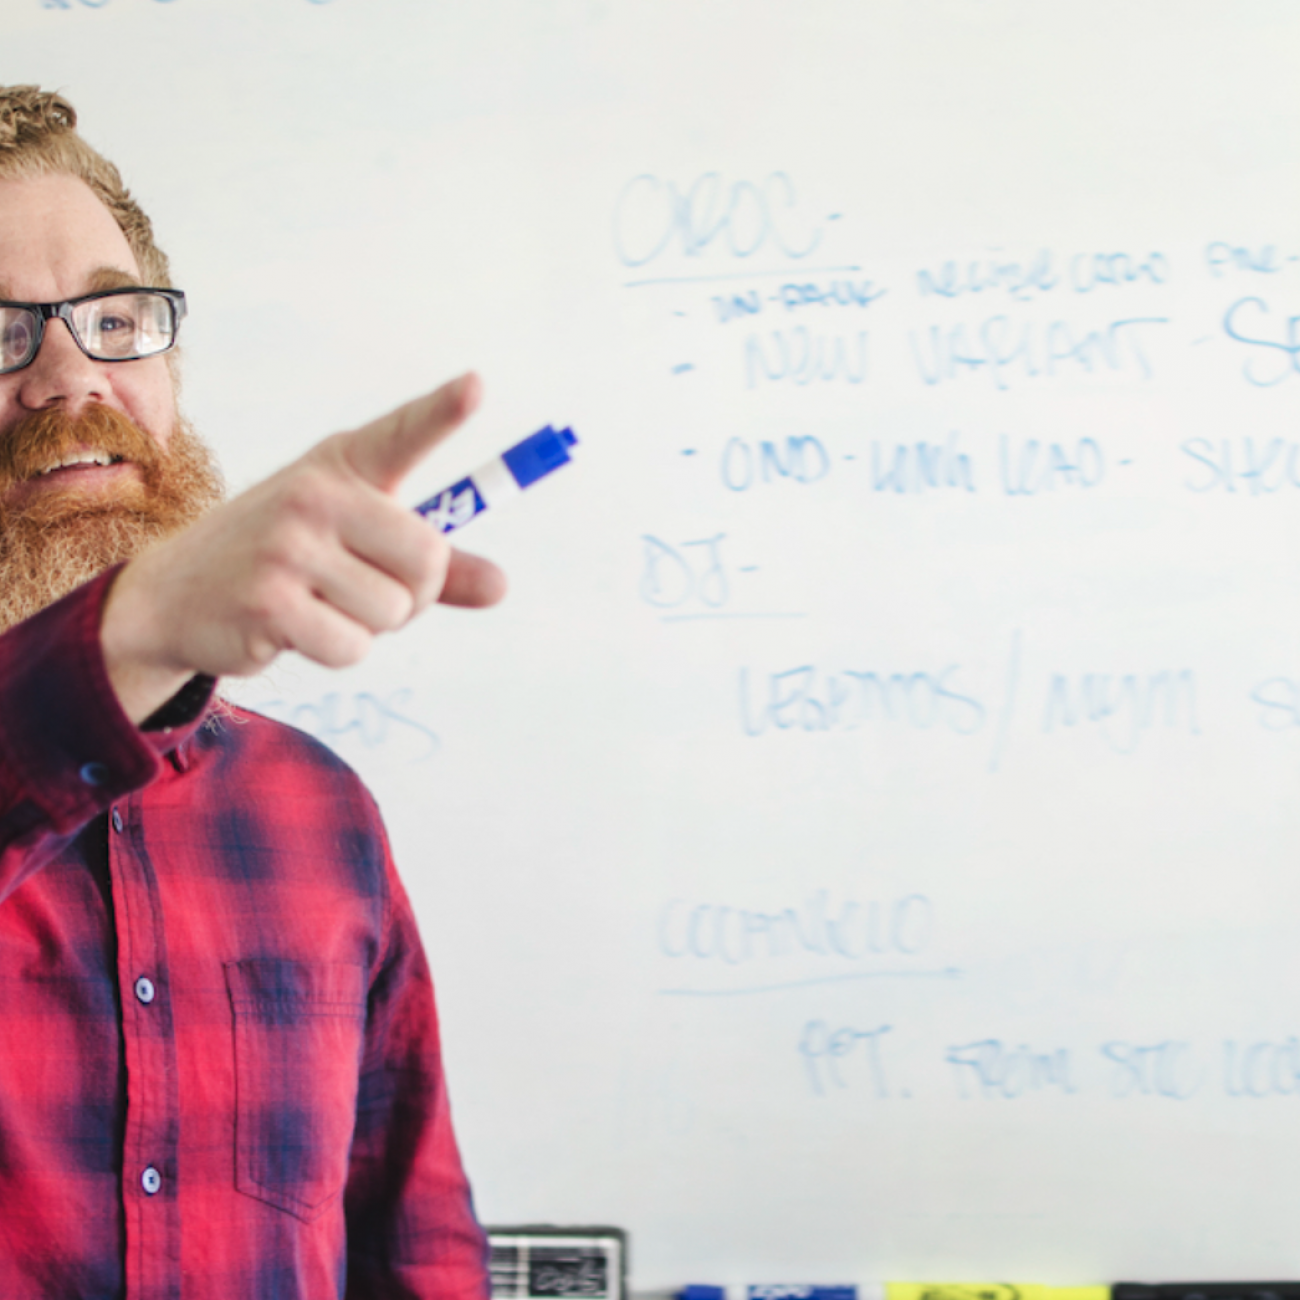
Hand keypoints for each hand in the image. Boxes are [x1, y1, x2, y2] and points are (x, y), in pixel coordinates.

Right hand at [101, 373, 506, 723]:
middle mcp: (316, 493)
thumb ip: (434, 565)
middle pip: (428, 563)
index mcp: (344, 466)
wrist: (177, 593)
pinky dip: (338, 652)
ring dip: (369, 627)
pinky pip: (353, 648)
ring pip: (393, 612)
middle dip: (412, 595)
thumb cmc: (287, 560)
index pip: (402, 434)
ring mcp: (287, 544)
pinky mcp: (267, 600)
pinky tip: (294, 628)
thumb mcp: (359, 545)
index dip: (443, 412)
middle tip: (361, 587)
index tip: (478, 387)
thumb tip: (501, 586)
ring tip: (318, 604)